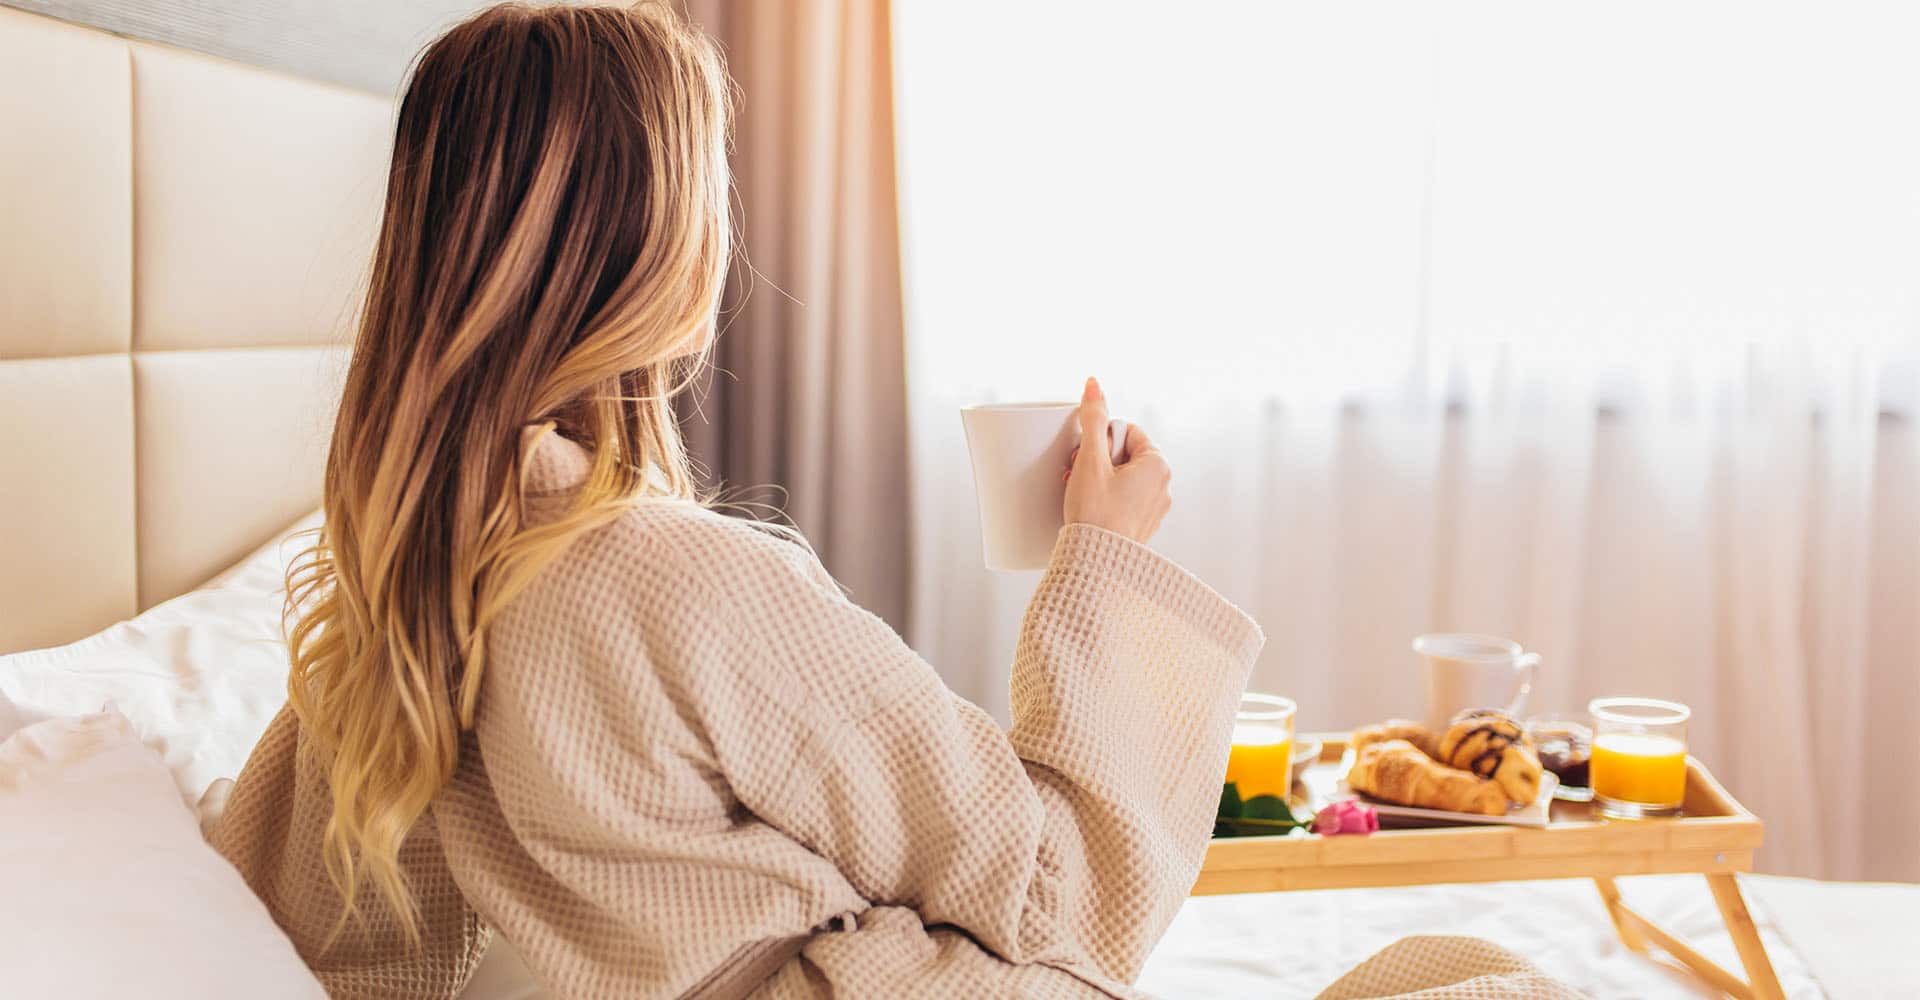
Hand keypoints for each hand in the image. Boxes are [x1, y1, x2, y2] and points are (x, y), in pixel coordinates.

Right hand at [1062, 377, 1170, 543]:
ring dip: (1097, 478)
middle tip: (1076, 472)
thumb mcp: (1090, 460)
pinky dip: (1104, 498)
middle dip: (1096, 460)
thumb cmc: (1095, 512)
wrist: (1095, 565)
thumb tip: (1094, 384)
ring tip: (1078, 492)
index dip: (1101, 439)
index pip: (1128, 432)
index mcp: (1158, 465)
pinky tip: (1087, 507)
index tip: (1086, 455)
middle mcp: (1163, 487)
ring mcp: (1154, 509)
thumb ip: (1093, 419)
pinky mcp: (1141, 527)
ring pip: (1122, 478)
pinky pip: (1122, 500)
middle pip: (1124, 454)